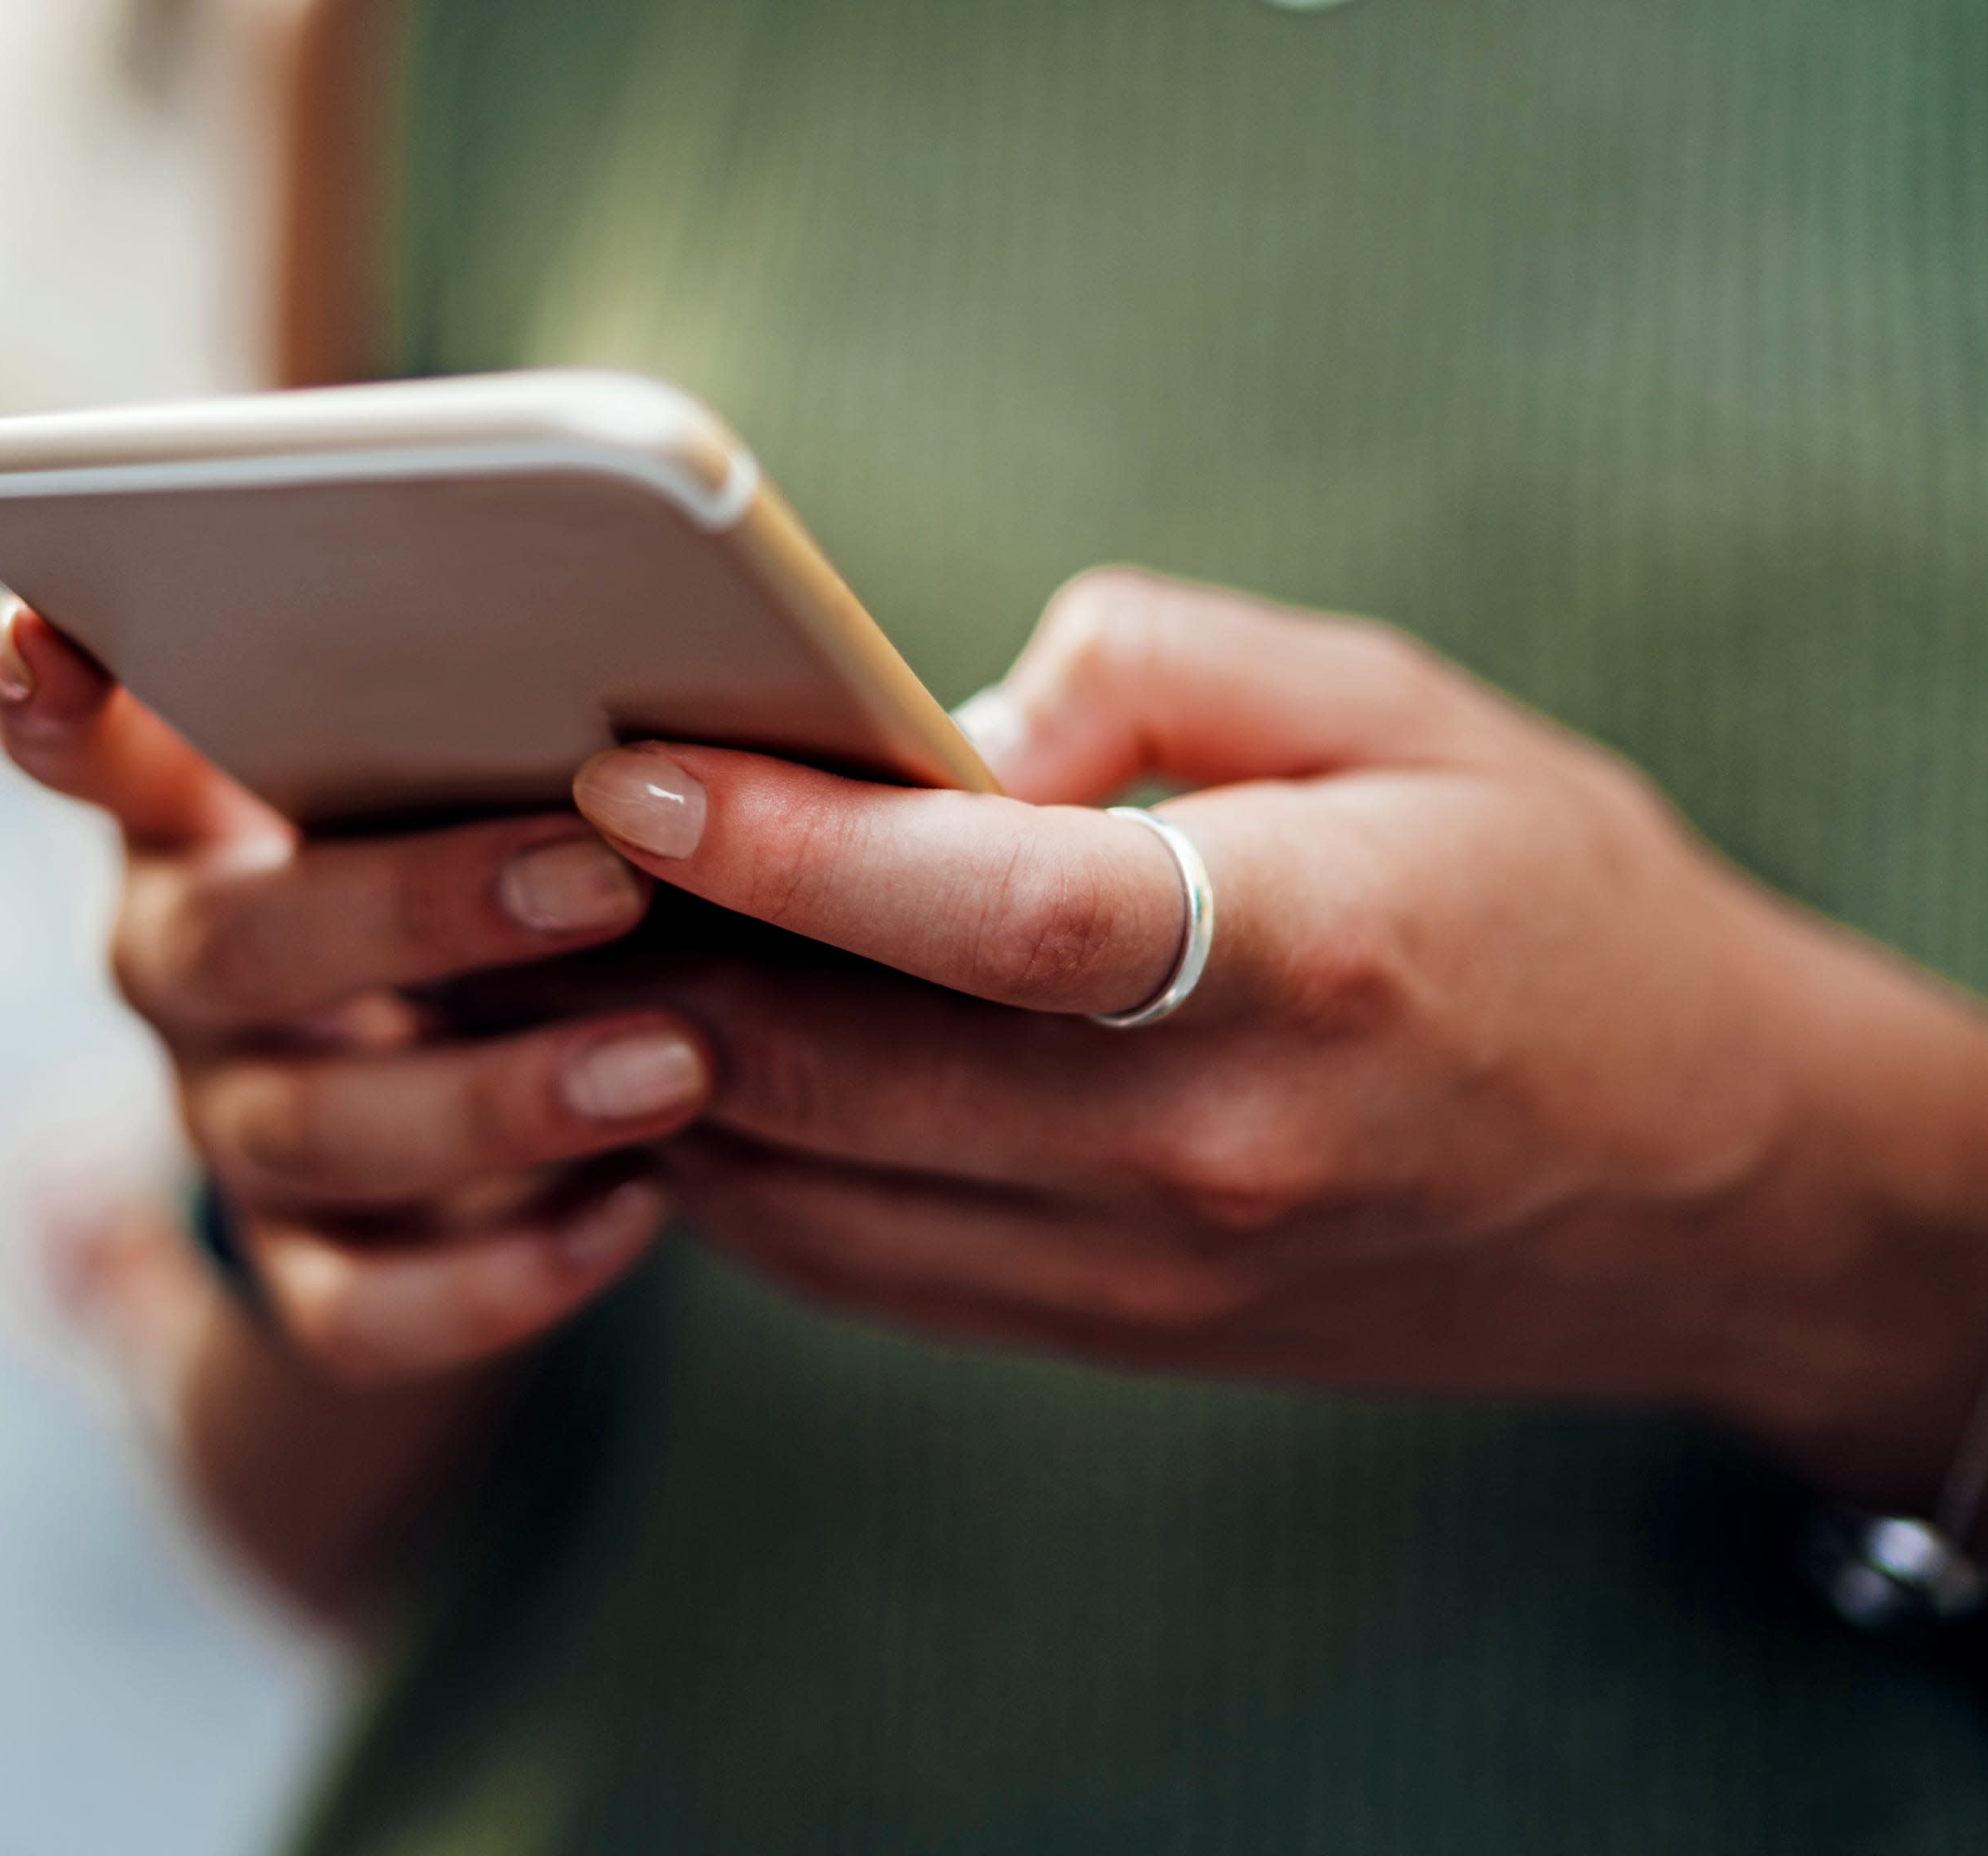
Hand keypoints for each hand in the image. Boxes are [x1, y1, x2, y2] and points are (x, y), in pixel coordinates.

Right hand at [0, 603, 703, 1388]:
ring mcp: (225, 1125)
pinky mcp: (299, 1272)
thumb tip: (629, 606)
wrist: (466, 1096)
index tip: (47, 637)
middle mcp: (175, 964)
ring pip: (310, 1133)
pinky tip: (636, 1211)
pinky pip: (364, 1311)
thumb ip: (467, 697)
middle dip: (422, 910)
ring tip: (674, 1065)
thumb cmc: (481, 847)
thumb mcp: (449, 762)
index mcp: (189, 809)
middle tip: (607, 876)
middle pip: (236, 943)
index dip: (45, 697)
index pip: (73, 740)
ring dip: (498, 1100)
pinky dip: (502, 1276)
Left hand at [549, 569, 1987, 1511]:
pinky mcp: (1108, 1334)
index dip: (780, 843)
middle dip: (648, 964)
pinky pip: (849, 1266)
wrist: (1708, 1190)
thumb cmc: (1557, 905)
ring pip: (804, 1195)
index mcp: (1307, 956)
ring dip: (654, 1077)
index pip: (983, 913)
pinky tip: (678, 1060)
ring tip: (558, 953)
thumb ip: (1163, 667)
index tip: (622, 774)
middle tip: (521, 854)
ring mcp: (1149, 1272)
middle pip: (840, 1071)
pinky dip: (733, 1166)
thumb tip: (939, 721)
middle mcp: (1209, 1146)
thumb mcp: (1410, 708)